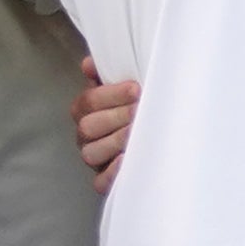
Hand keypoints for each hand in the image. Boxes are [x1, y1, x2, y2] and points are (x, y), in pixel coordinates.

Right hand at [72, 58, 137, 185]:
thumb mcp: (124, 88)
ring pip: (92, 153)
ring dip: (117, 141)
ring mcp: (93, 159)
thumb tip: (89, 64)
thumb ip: (107, 74)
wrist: (159, 135)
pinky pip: (100, 182)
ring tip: (138, 132)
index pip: (88, 101)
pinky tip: (129, 158)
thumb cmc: (138, 108)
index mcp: (85, 110)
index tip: (136, 89)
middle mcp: (85, 135)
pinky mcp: (103, 181)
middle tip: (141, 110)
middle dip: (118, 116)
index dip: (111, 95)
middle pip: (88, 127)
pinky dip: (113, 172)